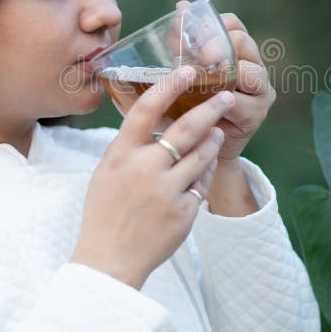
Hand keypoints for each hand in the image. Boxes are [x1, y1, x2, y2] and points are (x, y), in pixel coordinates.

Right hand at [70, 67, 233, 288]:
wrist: (108, 261)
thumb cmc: (104, 212)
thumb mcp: (106, 173)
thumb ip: (129, 148)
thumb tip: (154, 122)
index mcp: (120, 154)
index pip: (146, 109)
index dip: (169, 86)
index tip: (188, 70)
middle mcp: (144, 168)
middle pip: (187, 128)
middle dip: (212, 108)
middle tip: (226, 95)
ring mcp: (166, 191)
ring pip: (202, 155)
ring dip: (213, 140)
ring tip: (218, 131)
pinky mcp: (184, 212)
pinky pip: (202, 183)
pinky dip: (205, 172)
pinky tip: (204, 167)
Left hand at [176, 1, 275, 162]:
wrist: (196, 147)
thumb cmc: (188, 105)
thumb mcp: (184, 72)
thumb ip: (183, 44)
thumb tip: (182, 7)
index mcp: (238, 51)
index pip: (234, 24)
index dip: (215, 24)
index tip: (192, 33)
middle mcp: (255, 67)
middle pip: (243, 42)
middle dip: (218, 46)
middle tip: (197, 57)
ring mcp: (261, 91)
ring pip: (250, 71)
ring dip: (224, 73)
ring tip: (201, 77)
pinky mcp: (257, 114)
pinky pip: (241, 102)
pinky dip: (223, 100)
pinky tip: (206, 101)